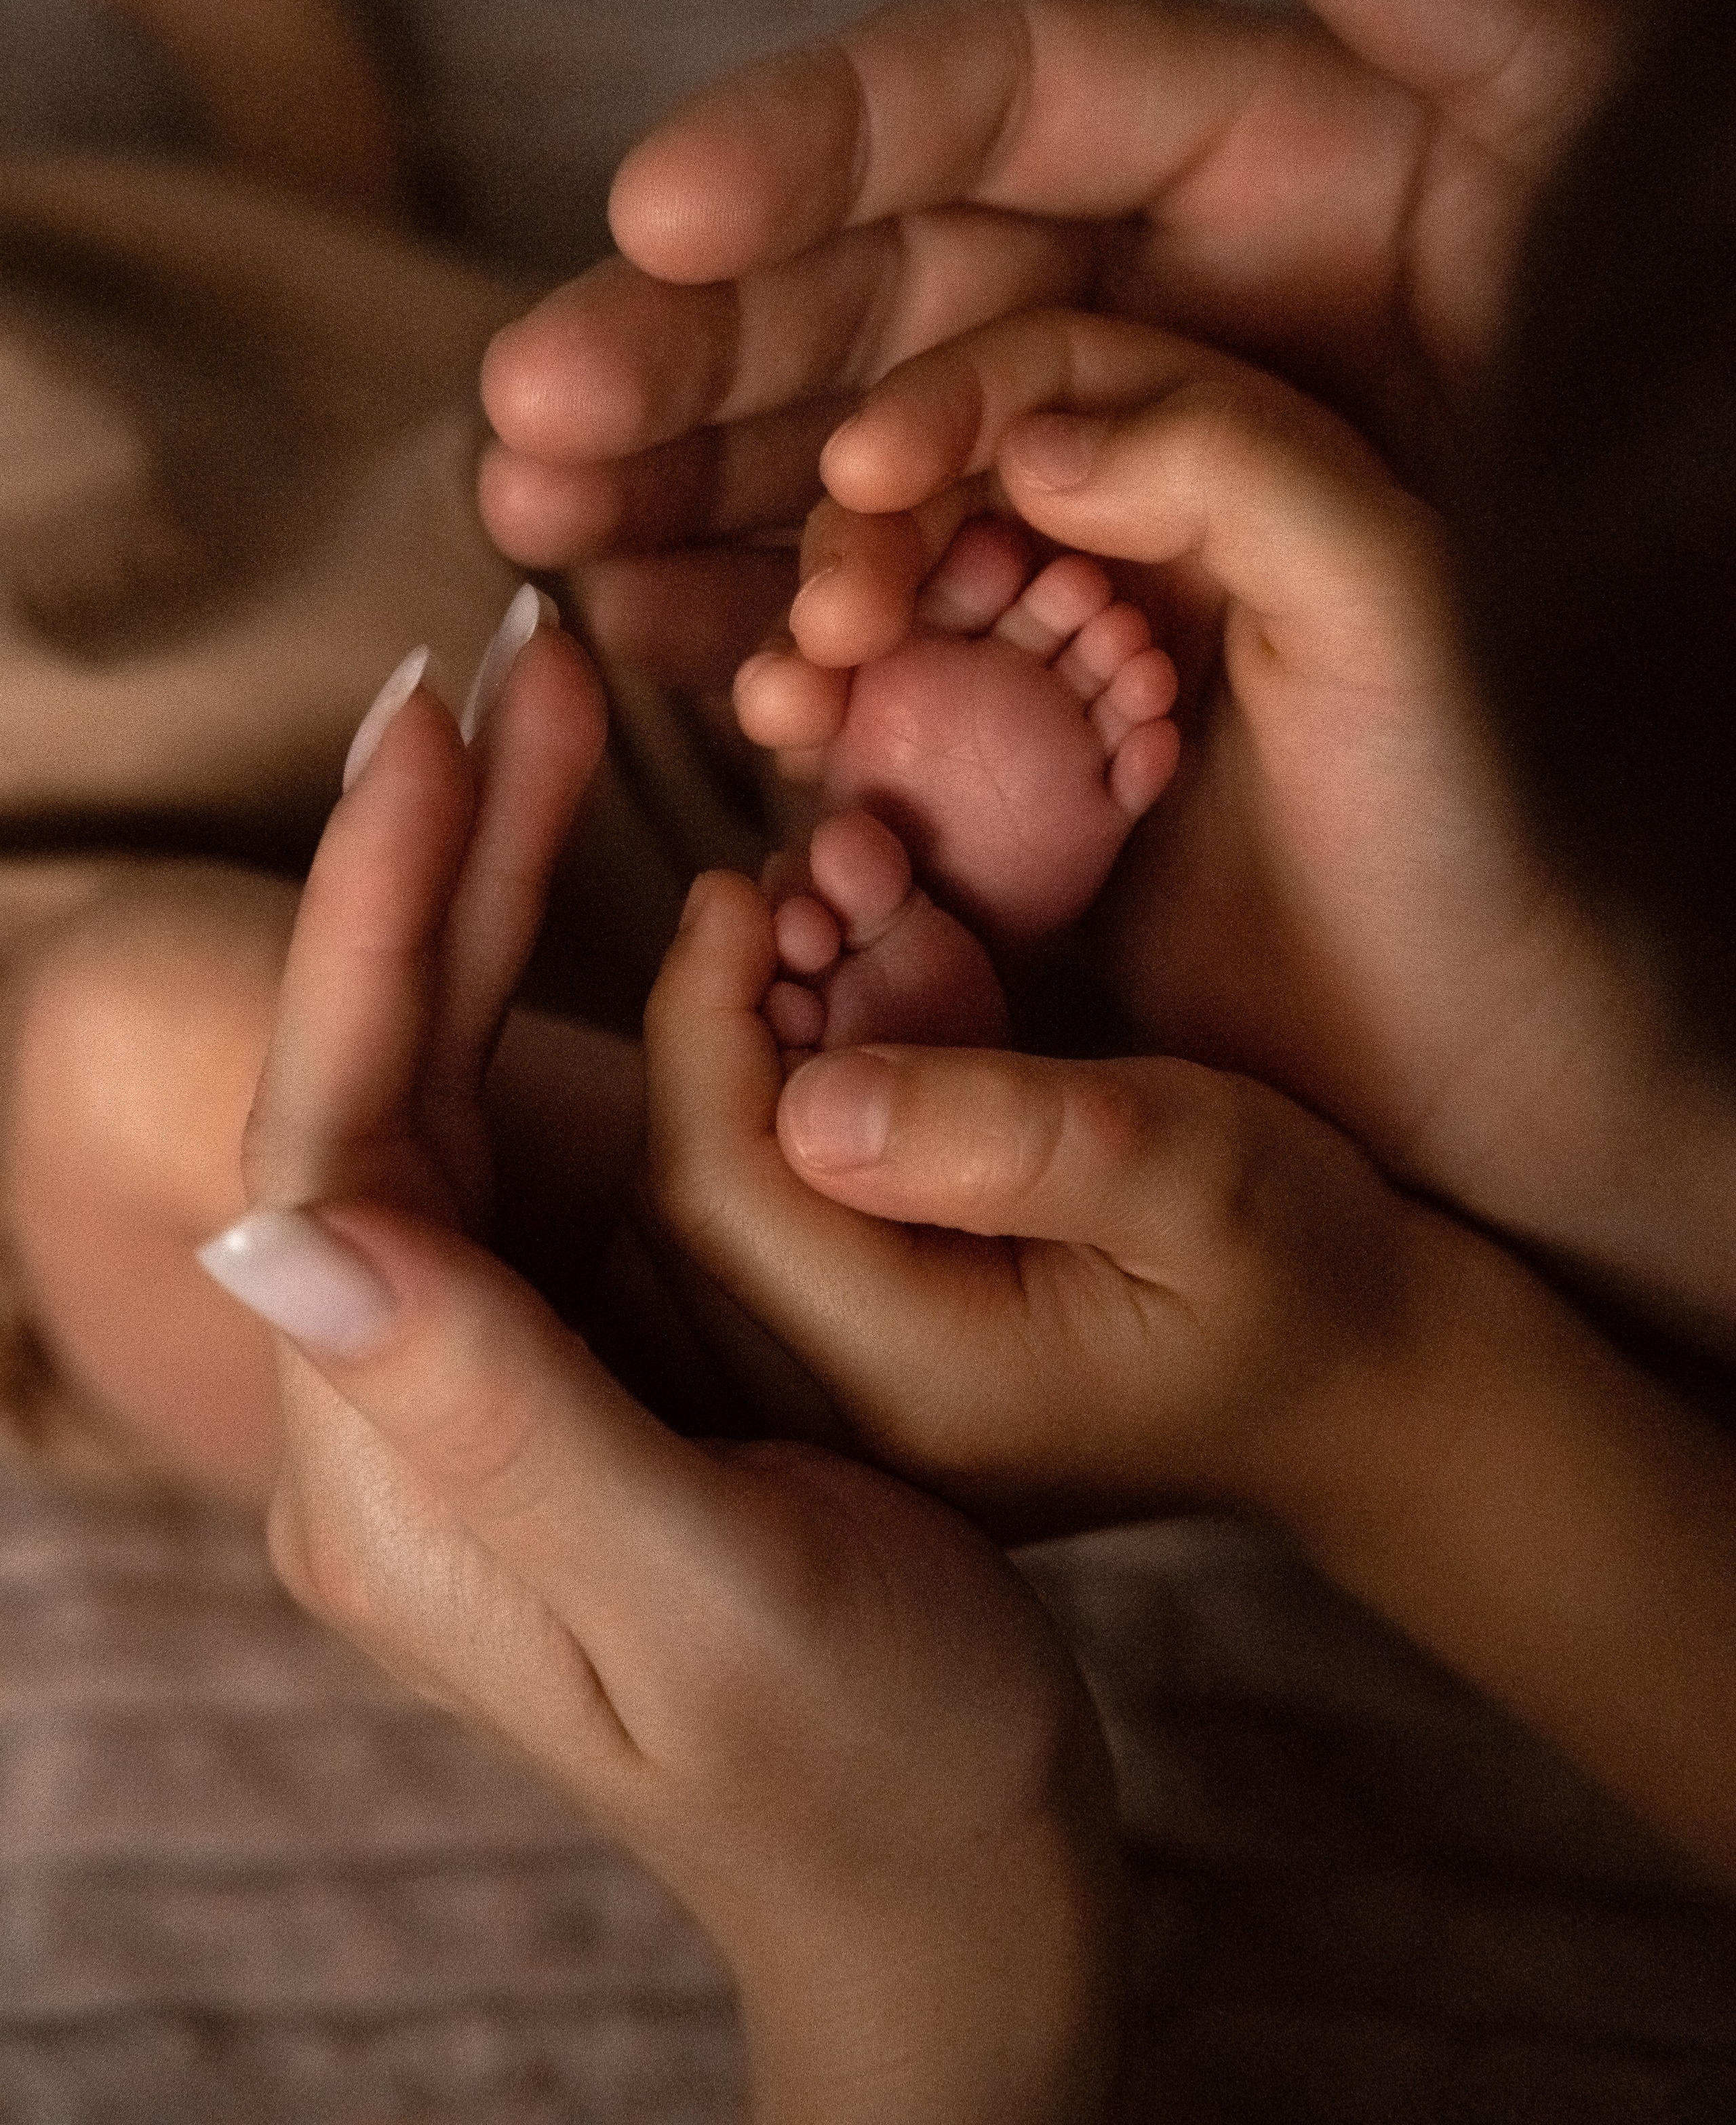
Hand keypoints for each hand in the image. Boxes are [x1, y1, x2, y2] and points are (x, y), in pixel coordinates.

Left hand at [213, 626, 1126, 2124]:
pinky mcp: (577, 1359)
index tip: (430, 716)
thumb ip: (492, 1417)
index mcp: (397, 1470)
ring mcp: (487, 1378)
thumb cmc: (868, 1761)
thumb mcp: (705, 1594)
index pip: (338, 1133)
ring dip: (505, 895)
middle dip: (440, 860)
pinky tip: (634, 881)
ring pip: (464, 1084)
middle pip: (384, 1080)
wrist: (959, 1881)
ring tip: (571, 716)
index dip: (371, 912)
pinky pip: (552, 1137)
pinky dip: (578, 993)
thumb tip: (269, 1226)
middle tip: (515, 659)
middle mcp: (405, 1413)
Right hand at [476, 0, 1633, 685]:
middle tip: (533, 401)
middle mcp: (1135, 306)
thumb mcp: (1599, 219)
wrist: (1664, 784)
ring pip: (835, 457)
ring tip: (534, 515)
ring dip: (674, 488)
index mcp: (1253, 171)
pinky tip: (659, 646)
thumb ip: (1485, 19)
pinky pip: (887, 621)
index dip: (815, 140)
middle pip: (866, 290)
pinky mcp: (1059, 634)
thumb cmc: (1672, 459)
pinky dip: (771, 638)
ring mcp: (1083, 481)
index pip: (993, 105)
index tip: (660, 201)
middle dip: (686, 347)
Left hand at [645, 866, 1484, 1539]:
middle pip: (689, 1201)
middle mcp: (852, 1414)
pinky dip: (795, 1095)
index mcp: (916, 1378)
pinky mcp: (877, 1363)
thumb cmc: (1308, 1262)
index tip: (746, 885)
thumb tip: (809, 1099)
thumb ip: (1008, 1134)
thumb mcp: (1194, 1165)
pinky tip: (864, 1008)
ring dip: (751, 1050)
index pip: (718, 1191)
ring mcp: (856, 1402)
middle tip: (792, 894)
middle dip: (720, 1022)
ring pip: (718, 1206)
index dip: (701, 1018)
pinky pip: (776, 1219)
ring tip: (828, 931)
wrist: (1374, 1384)